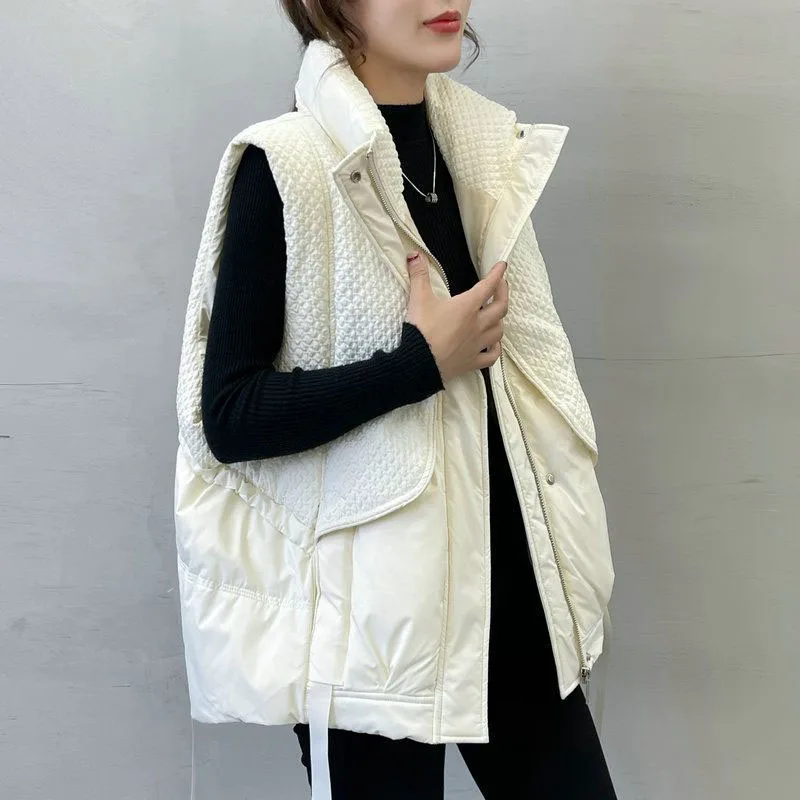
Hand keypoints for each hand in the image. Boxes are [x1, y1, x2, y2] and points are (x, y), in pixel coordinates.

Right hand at [405, 252, 508, 382]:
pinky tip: (493, 344)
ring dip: (500, 320)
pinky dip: (496, 348)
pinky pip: (492, 355)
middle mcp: (478, 324)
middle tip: (501, 286)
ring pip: (499, 331)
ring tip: (495, 314)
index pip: (488, 286)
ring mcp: (477, 344)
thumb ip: (419, 275)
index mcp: (467, 306)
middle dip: (503, 293)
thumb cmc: (421, 329)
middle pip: (501, 307)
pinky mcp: (472, 362)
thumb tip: (414, 253)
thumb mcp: (418, 299)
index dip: (497, 274)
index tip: (502, 266)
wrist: (418, 363)